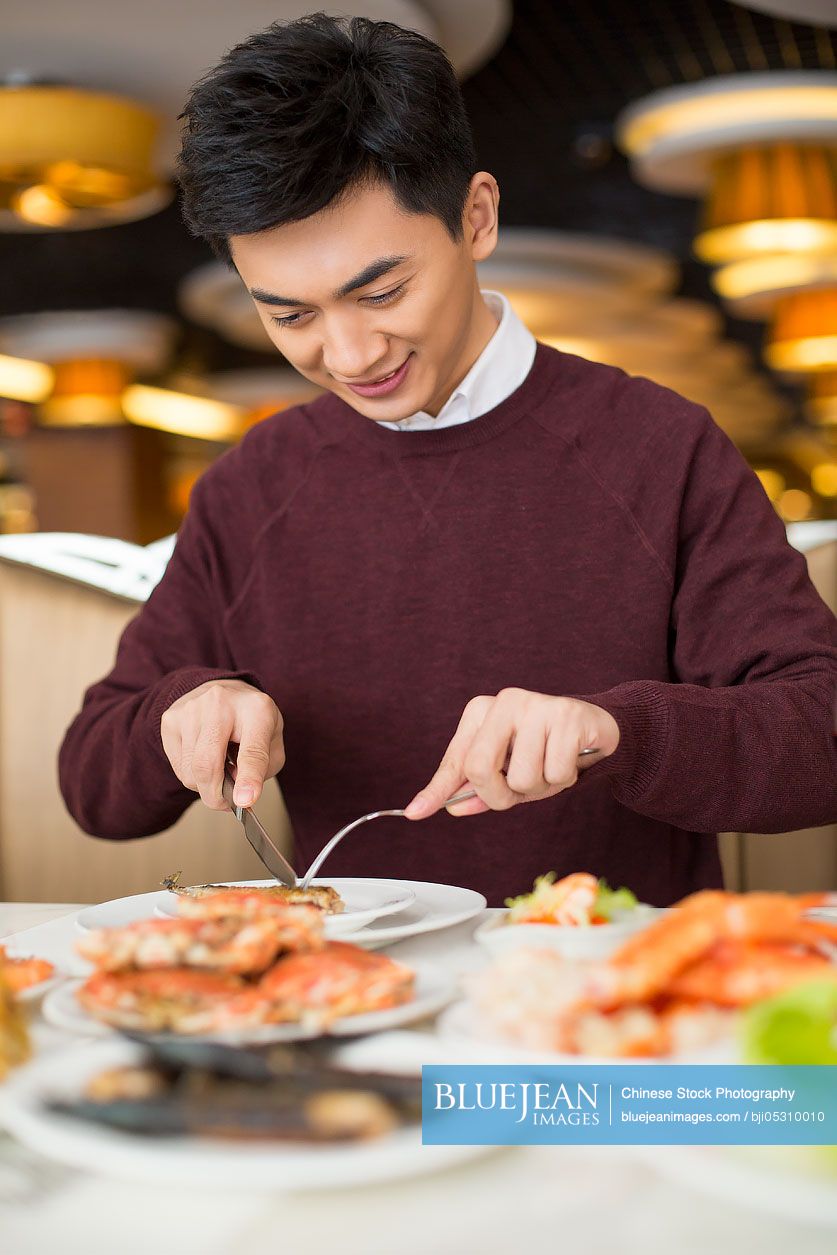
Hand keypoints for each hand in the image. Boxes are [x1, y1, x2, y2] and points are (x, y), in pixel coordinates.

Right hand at [160, 679, 284, 810]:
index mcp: (257, 710)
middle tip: (225, 803)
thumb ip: (262, 769)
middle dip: (216, 796)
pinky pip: (178, 767)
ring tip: (219, 769)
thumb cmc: (251, 721)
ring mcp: (191, 709)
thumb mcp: (272, 741)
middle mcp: (220, 703)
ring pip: (190, 772)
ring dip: (205, 785)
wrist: (226, 691)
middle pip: (208, 764)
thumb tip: (238, 793)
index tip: (245, 802)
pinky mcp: (170, 719)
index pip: (252, 751)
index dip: (249, 779)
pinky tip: (203, 758)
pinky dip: (192, 775)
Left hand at [404, 688, 619, 818]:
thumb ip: (479, 788)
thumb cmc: (546, 749)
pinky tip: (571, 758)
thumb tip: (452, 808)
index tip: (414, 812)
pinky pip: (556, 773)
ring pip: (522, 778)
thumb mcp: (508, 771)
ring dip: (541, 787)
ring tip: (551, 765)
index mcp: (482, 712)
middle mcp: (505, 702)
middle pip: (480, 770)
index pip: (456, 761)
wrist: (597, 727)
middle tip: (520, 789)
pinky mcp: (567, 716)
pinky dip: (564, 778)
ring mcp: (537, 705)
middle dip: (500, 795)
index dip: (438, 791)